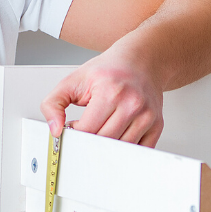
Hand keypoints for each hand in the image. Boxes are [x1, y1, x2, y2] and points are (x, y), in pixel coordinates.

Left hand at [40, 40, 164, 146]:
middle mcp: (132, 105)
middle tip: (87, 128)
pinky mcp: (156, 125)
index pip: (87, 131)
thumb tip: (55, 129)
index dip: (76, 133)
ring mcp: (147, 116)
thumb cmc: (109, 70)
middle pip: (103, 142)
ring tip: (101, 128)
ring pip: (119, 150)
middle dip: (89, 140)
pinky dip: (123, 150)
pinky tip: (116, 135)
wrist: (142, 60)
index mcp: (110, 92)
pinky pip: (136, 151)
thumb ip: (53, 104)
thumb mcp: (73, 80)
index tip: (75, 126)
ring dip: (105, 147)